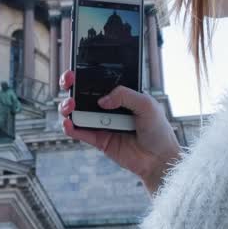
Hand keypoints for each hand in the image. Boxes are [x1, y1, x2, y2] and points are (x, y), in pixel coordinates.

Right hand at [57, 70, 180, 193]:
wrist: (160, 158)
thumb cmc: (158, 129)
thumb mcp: (146, 104)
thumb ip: (124, 95)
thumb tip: (102, 100)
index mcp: (120, 94)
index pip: (99, 80)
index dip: (85, 73)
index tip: (76, 70)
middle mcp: (108, 107)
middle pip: (83, 93)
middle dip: (71, 85)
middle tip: (69, 82)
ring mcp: (101, 123)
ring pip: (77, 112)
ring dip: (67, 106)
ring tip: (71, 106)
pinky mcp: (98, 140)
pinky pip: (80, 133)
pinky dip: (70, 128)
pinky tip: (68, 123)